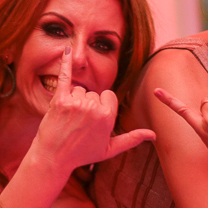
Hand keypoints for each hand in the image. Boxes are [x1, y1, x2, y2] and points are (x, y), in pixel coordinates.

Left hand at [33, 47, 154, 172]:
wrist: (52, 158)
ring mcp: (76, 103)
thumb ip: (132, 139)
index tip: (92, 121)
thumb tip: (154, 135)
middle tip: (77, 123)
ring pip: (79, 89)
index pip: (108, 96)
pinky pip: (65, 76)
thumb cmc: (81, 154)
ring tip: (67, 119)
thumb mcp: (110, 149)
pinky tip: (67, 49)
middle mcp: (94, 108)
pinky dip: (65, 62)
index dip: (101, 107)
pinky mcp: (60, 99)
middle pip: (93, 93)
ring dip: (74, 100)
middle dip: (86, 104)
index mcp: (108, 116)